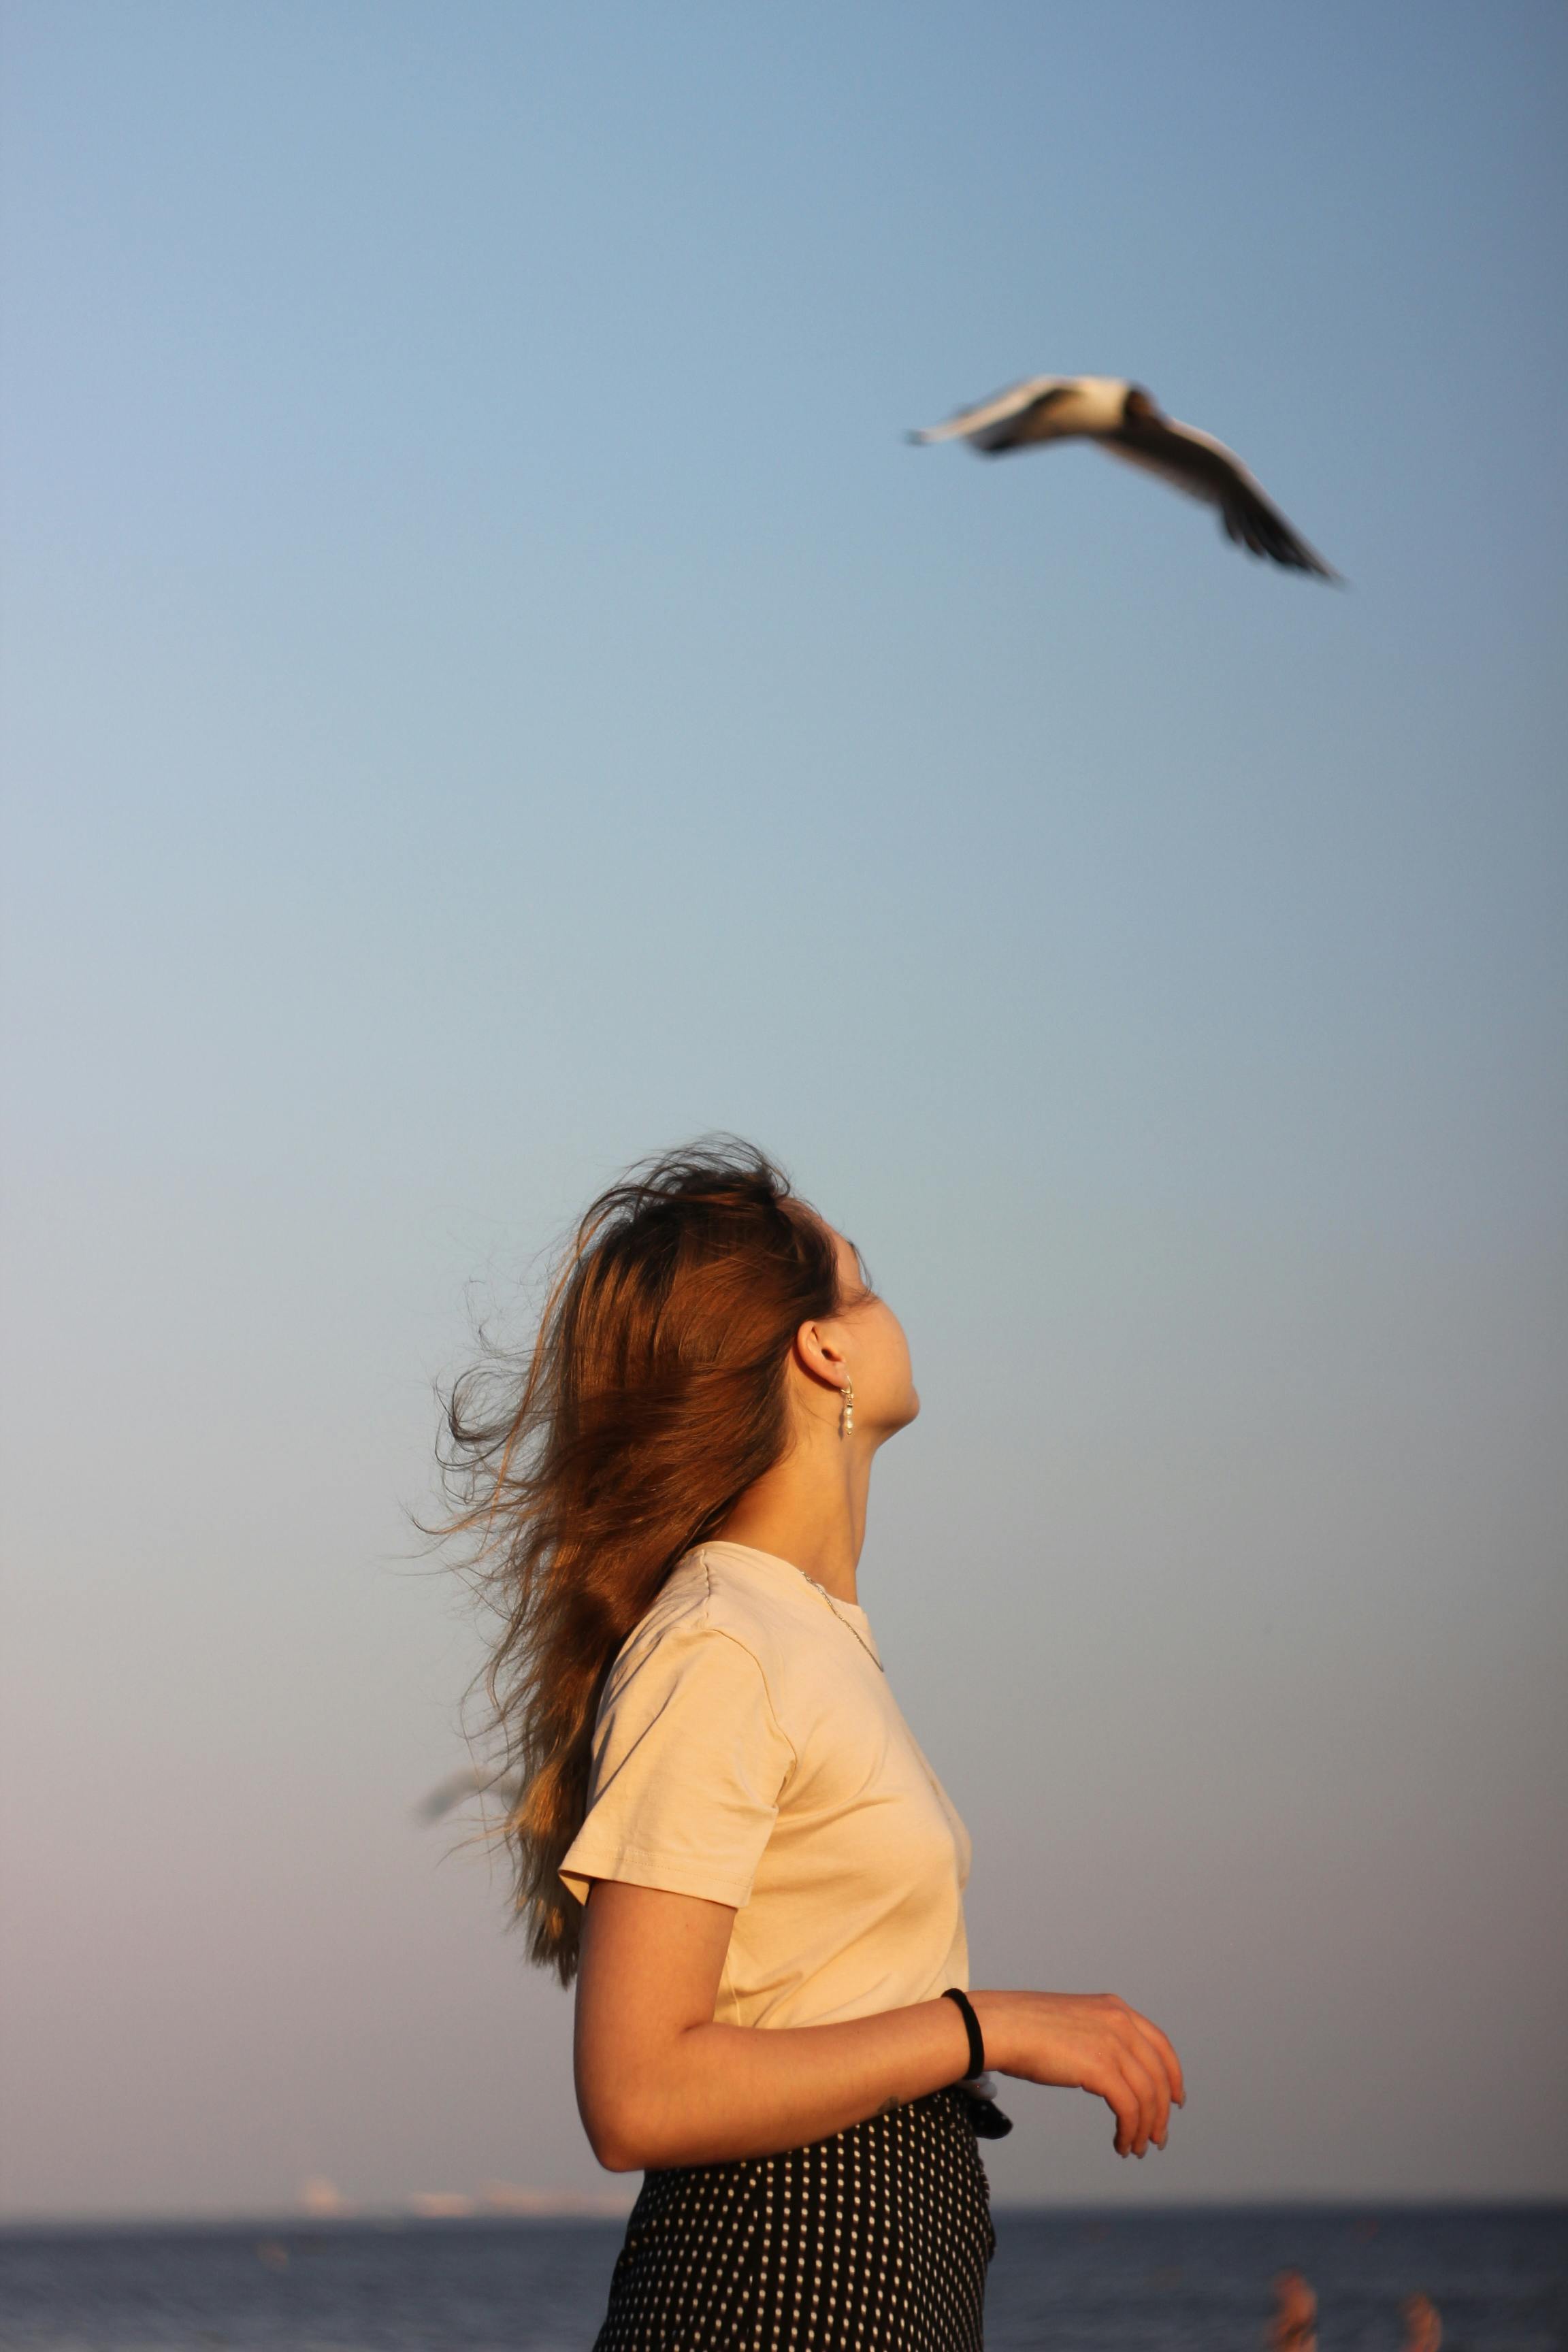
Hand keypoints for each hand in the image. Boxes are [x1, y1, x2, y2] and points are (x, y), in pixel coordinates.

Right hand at [973, 1990, 1184, 2158]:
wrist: (1001, 2026)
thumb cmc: (1024, 2028)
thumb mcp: (1073, 2023)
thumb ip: (1096, 2038)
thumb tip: (1108, 2071)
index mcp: (1115, 2008)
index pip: (1161, 2045)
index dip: (1173, 2076)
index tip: (1175, 2101)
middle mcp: (1120, 2021)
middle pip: (1159, 2075)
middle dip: (1162, 2112)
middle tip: (1158, 2139)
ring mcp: (1112, 2043)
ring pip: (1147, 2096)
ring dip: (1146, 2128)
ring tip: (1137, 2148)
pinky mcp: (1101, 2067)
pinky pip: (1129, 2108)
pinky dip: (1130, 2131)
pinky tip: (1120, 2144)